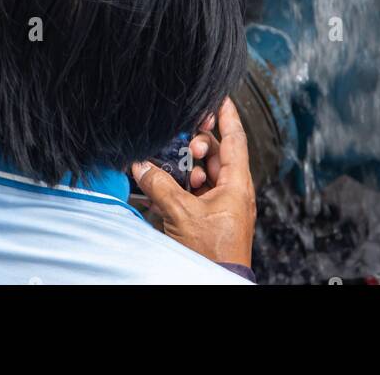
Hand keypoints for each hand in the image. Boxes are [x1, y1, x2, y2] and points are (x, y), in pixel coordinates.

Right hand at [131, 96, 255, 266]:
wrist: (212, 283)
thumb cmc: (211, 254)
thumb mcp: (182, 214)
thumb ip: (160, 186)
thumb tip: (141, 166)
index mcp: (238, 184)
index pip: (234, 138)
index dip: (226, 114)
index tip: (219, 96)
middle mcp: (232, 192)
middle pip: (215, 155)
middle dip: (196, 145)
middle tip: (180, 139)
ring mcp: (220, 206)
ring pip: (202, 175)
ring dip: (183, 170)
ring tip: (166, 170)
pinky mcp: (207, 220)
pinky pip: (193, 195)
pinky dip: (178, 190)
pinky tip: (158, 192)